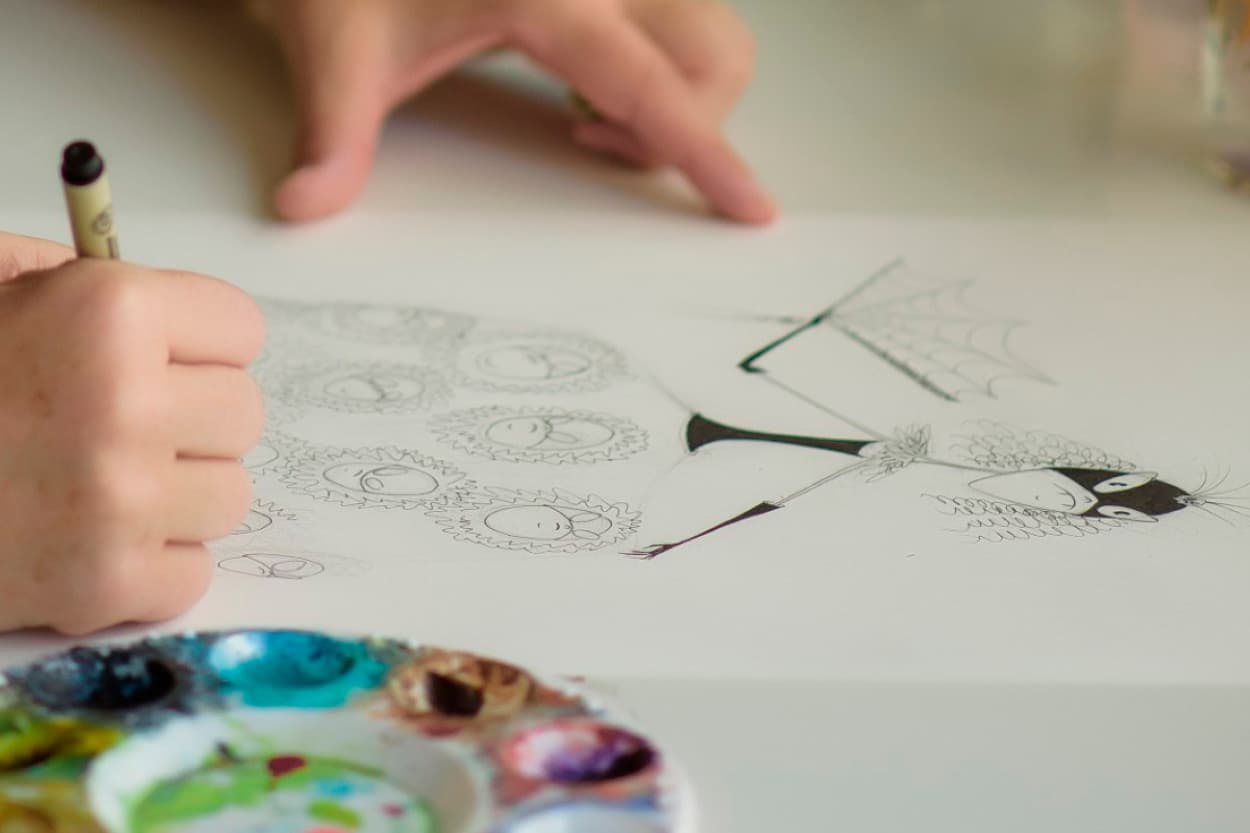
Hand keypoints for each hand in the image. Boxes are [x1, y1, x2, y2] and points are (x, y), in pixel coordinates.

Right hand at [0, 232, 263, 634]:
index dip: (199, 343)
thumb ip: (79, 277)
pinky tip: (85, 537)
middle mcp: (128, 405)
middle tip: (116, 424)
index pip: (241, 328)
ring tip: (95, 481)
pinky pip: (191, 571)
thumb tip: (169, 302)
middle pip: (243, 413)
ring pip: (229, 495)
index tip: (161, 356)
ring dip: (175, 493)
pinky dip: (148, 564)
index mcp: (109, 312)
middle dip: (189, 417)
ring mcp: (120, 504)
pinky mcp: (104, 586)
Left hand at [248, 0, 774, 223]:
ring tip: (585, 112)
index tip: (751, 205)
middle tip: (594, 141)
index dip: (707, 152)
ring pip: (709, 36)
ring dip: (677, 97)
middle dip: (692, 123)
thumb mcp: (338, 46)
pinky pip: (679, 26)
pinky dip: (658, 70)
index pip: (655, 85)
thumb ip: (332, 134)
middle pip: (715, 53)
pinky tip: (583, 81)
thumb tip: (306, 204)